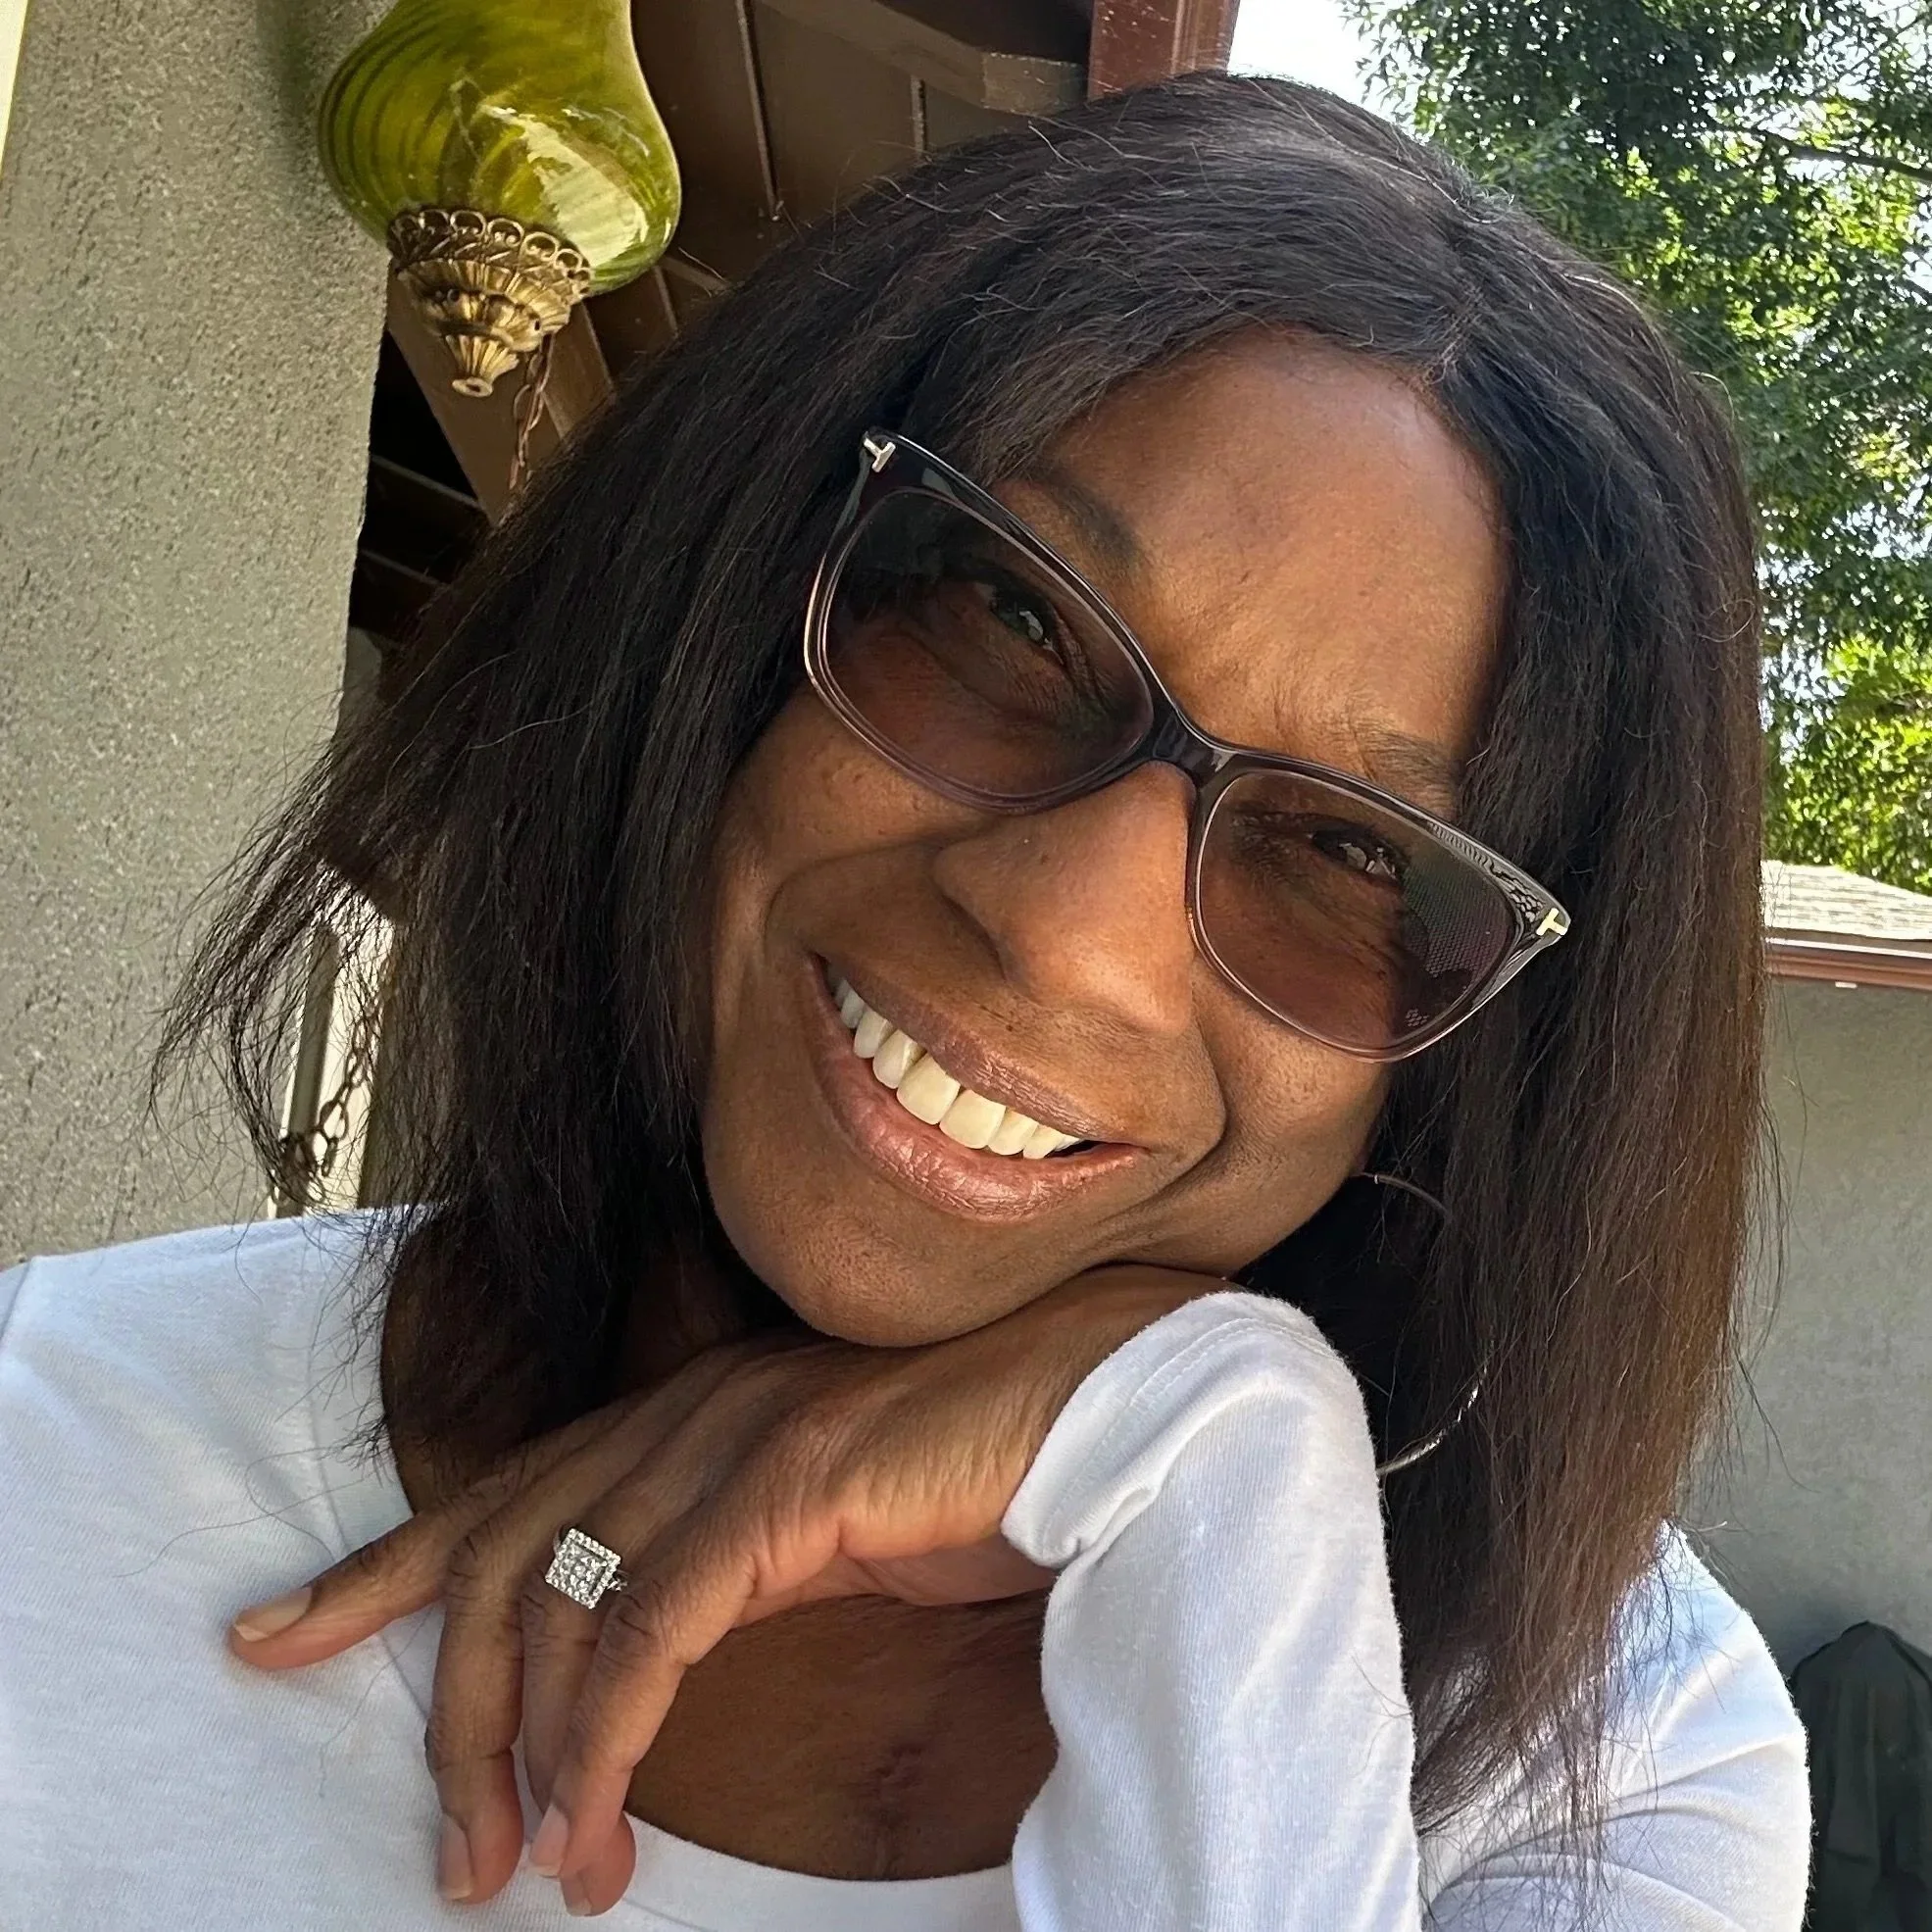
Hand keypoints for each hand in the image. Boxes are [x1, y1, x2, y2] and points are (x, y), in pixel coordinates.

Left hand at [229, 1263, 1224, 1914]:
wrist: (1112, 1400)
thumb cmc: (982, 1464)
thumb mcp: (821, 1519)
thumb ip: (730, 1556)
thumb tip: (646, 1659)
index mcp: (686, 1410)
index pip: (498, 1489)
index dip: (377, 1565)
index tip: (278, 1632)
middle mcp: (686, 1409)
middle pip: (494, 1551)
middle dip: (436, 1704)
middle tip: (445, 1851)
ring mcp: (729, 1436)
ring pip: (552, 1598)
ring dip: (517, 1752)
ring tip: (523, 1871)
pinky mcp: (779, 1484)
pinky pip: (646, 1630)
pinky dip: (600, 1740)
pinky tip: (599, 1828)